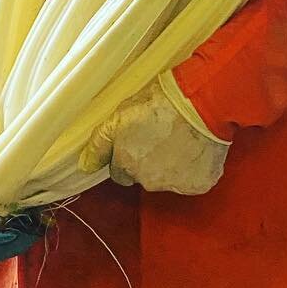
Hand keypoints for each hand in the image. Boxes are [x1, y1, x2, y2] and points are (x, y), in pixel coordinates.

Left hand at [80, 74, 229, 195]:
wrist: (200, 103)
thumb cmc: (160, 103)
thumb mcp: (119, 117)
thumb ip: (99, 144)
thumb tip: (86, 166)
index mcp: (127, 164)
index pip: (120, 173)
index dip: (129, 156)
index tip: (141, 141)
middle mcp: (148, 181)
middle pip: (145, 177)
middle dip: (151, 162)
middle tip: (163, 136)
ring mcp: (175, 184)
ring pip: (169, 180)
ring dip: (173, 165)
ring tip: (182, 138)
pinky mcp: (198, 184)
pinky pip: (194, 180)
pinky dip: (196, 167)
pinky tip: (197, 147)